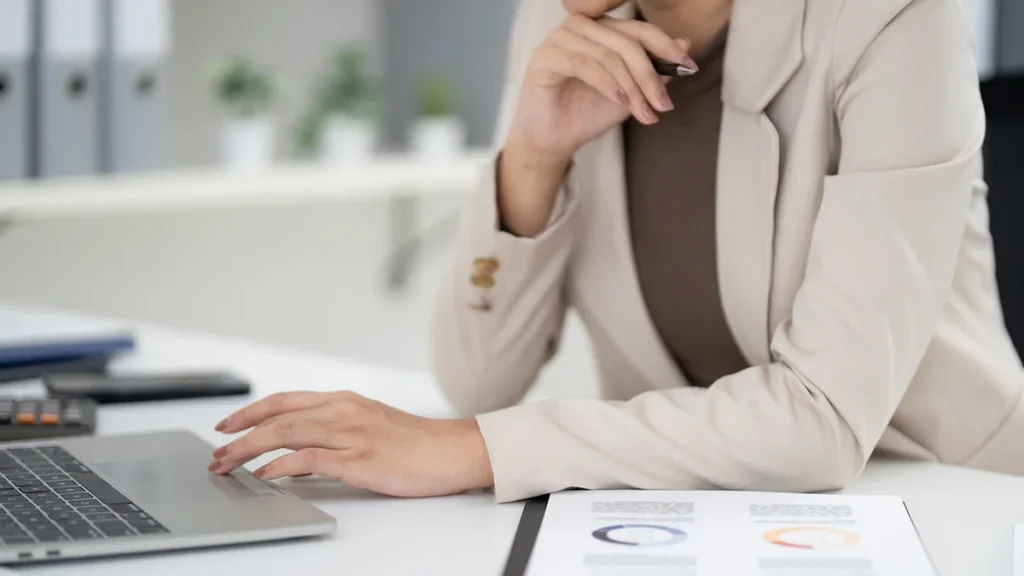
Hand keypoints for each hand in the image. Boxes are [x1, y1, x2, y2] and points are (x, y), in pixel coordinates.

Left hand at [209, 391, 494, 497]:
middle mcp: (343, 410)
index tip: (226, 425)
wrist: (453, 451)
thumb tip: (296, 453)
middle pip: (277, 416)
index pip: (285, 401)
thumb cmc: (416, 443)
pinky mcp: (359, 458)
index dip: (250, 412)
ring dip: (249, 450)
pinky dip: (280, 467)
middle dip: (239, 434)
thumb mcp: (370, 425)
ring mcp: (351, 433)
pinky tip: (264, 476)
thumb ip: (334, 433)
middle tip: (216, 452)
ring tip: (227, 465)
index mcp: (345, 400)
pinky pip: (309, 459)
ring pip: (285, 433)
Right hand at [498, 13, 693, 235]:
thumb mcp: (630, 92)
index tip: (690, 67)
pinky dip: (607, 84)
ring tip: (643, 112)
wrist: (554, 141)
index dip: (666, 46)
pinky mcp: (544, 57)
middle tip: (664, 103)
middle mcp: (579, 26)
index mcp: (599, 27)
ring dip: (631, 86)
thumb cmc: (587, 113)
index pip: (638, 29)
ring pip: (609, 55)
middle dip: (650, 75)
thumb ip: (654, 68)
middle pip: (627, 41)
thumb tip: (686, 44)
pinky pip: (585, 64)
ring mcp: (559, 38)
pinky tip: (620, 102)